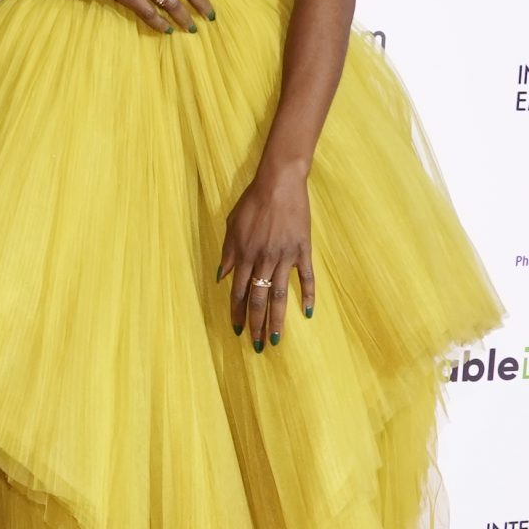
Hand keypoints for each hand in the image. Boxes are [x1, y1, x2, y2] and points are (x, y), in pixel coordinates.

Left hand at [218, 164, 314, 350]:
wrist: (280, 184)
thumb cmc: (253, 202)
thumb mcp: (232, 225)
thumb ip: (228, 253)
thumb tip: (220, 277)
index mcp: (244, 255)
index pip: (239, 292)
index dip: (238, 312)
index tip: (237, 330)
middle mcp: (263, 260)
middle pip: (258, 299)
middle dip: (256, 324)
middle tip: (256, 345)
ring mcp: (285, 257)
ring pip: (280, 295)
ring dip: (276, 319)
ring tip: (275, 339)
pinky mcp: (303, 250)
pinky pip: (306, 278)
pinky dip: (308, 296)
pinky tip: (306, 313)